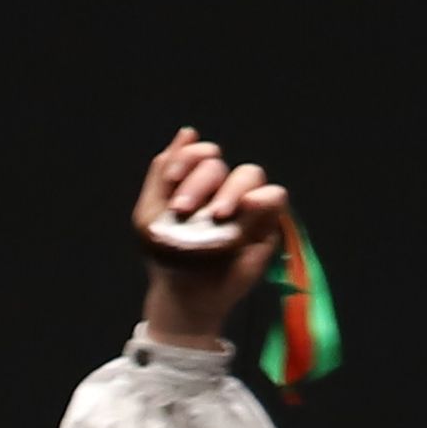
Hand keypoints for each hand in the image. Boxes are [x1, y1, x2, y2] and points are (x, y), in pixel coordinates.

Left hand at [134, 129, 292, 352]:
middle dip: (199, 181)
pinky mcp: (267, 223)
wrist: (183, 296)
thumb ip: (162, 173)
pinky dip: (262, 198)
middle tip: (183, 210)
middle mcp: (222, 188)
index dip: (185, 159)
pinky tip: (245, 209)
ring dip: (230, 190)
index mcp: (196, 183)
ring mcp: (246, 204)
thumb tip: (189, 131)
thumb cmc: (168, 258)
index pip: (198, 153)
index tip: (171, 181)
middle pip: (219, 163)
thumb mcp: (151, 217)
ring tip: (217, 216)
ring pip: (249, 172)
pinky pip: (275, 195)